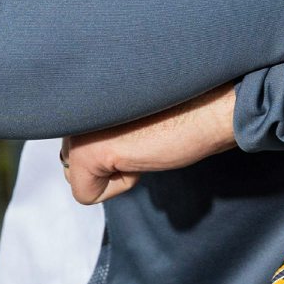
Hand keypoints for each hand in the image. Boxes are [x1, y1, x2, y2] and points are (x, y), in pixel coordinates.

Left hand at [60, 83, 237, 204]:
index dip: (112, 146)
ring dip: (113, 170)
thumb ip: (100, 118)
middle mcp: (70, 103)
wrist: (213, 107)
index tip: (140, 126)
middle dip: (108, 160)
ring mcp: (75, 127)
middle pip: (71, 161)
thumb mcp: (129, 108)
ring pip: (77, 177)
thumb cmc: (183, 107)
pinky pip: (86, 194)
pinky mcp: (85, 152)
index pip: (73, 140)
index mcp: (80, 89)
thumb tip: (79, 148)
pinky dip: (118, 185)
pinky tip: (142, 155)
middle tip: (144, 136)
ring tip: (144, 142)